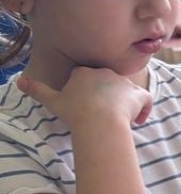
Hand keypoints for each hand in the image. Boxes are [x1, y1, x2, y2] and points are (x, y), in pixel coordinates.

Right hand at [18, 66, 151, 128]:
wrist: (98, 121)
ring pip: (127, 91)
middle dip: (107, 96)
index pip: (86, 77)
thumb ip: (38, 90)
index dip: (87, 90)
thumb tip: (21, 82)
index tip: (86, 104)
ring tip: (121, 121)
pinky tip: (139, 121)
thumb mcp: (53, 101)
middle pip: (107, 82)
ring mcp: (123, 82)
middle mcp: (105, 72)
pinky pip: (146, 99)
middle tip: (103, 114)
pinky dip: (145, 110)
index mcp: (84, 72)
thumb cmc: (75, 112)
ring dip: (125, 104)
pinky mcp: (139, 94)